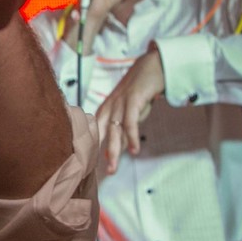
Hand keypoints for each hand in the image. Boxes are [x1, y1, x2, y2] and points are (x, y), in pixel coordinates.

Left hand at [95, 49, 164, 172]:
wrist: (152, 66)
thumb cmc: (140, 92)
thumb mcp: (130, 114)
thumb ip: (122, 131)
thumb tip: (116, 151)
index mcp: (104, 111)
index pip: (95, 134)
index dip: (91, 151)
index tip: (89, 168)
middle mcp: (109, 108)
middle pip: (101, 135)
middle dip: (100, 155)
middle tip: (101, 173)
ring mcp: (119, 103)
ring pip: (114, 131)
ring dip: (114, 151)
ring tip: (113, 168)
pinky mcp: (132, 100)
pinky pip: (130, 122)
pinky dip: (132, 137)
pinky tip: (134, 150)